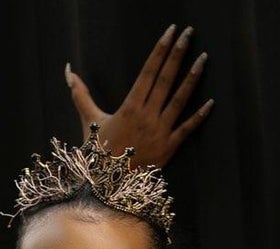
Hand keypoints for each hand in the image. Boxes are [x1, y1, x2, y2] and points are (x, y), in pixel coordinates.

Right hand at [65, 22, 213, 167]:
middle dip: (178, 54)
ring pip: (179, 100)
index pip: (149, 71)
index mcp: (130, 105)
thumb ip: (80, 94)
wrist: (109, 185)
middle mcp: (147, 115)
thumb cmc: (99, 152)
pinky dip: (199, 117)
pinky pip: (186, 129)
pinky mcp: (169, 147)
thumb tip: (68, 70)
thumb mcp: (89, 119)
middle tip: (189, 33)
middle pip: (165, 79)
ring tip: (203, 59)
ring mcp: (160, 131)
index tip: (171, 32)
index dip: (160, 49)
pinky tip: (211, 102)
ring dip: (192, 79)